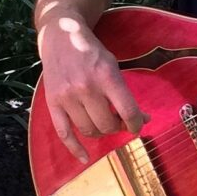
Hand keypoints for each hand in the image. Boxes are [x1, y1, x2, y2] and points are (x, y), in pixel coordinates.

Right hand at [39, 13, 147, 163]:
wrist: (60, 38)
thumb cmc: (91, 53)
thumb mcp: (113, 66)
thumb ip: (125, 93)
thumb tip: (143, 119)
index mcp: (106, 76)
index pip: (127, 111)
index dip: (136, 124)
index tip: (138, 126)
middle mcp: (86, 87)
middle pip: (107, 125)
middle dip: (117, 127)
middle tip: (119, 121)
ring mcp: (67, 96)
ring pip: (89, 130)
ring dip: (100, 133)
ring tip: (104, 124)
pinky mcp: (53, 103)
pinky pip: (64, 133)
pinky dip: (75, 148)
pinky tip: (85, 157)